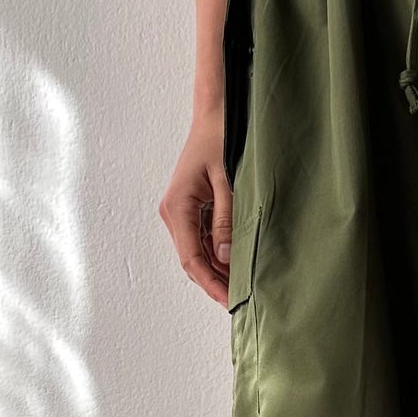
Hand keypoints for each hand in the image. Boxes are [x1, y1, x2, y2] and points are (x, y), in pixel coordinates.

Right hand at [159, 106, 230, 306]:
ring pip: (199, 254)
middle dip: (216, 282)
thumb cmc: (220, 138)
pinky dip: (219, 256)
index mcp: (177, 208)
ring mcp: (182, 213)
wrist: (215, 114)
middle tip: (242, 302)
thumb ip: (227, 219)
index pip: (191, 259)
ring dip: (218, 271)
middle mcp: (174, 213)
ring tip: (243, 289)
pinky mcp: (193, 210)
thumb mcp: (228, 179)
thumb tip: (224, 257)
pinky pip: (204, 241)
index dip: (211, 284)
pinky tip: (237, 266)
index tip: (229, 302)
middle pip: (193, 261)